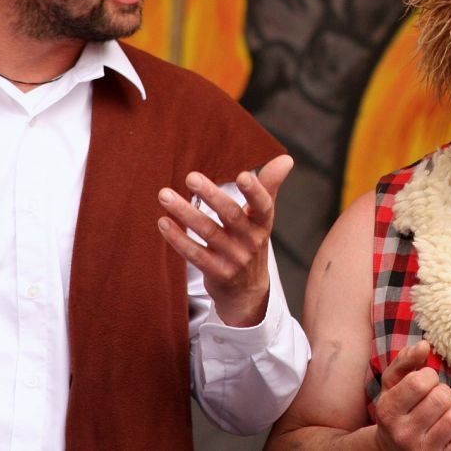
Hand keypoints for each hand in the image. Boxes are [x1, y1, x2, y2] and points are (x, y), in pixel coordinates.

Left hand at [157, 154, 293, 326]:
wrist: (248, 291)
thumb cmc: (252, 242)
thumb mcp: (263, 217)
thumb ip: (270, 186)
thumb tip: (287, 159)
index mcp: (263, 223)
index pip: (263, 205)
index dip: (255, 191)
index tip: (243, 175)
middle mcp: (251, 241)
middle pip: (231, 215)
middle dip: (211, 195)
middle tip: (191, 177)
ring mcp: (234, 259)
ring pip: (208, 232)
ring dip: (185, 213)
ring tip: (165, 195)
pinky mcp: (217, 273)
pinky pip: (194, 254)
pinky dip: (178, 238)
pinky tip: (163, 222)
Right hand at [375, 341, 450, 450]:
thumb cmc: (397, 410)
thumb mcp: (392, 384)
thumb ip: (405, 360)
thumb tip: (424, 345)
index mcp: (388, 411)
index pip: (419, 382)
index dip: (428, 376)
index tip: (424, 382)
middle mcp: (403, 434)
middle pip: (441, 398)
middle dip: (442, 392)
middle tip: (434, 398)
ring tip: (442, 413)